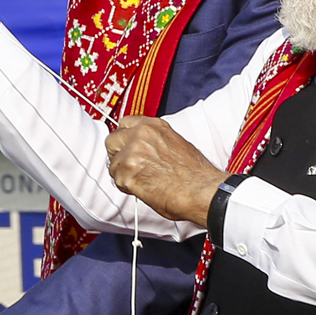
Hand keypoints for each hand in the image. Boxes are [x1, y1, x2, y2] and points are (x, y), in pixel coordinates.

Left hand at [105, 116, 228, 227]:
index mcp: (154, 126)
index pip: (124, 123)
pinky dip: (127, 187)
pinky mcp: (127, 173)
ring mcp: (132, 153)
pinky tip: (143, 189)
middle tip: (128, 166)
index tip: (126, 146)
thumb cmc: (197, 174)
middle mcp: (140, 135)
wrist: (203, 191)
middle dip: (117, 154)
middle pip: (112, 140)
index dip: (125, 138)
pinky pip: (117, 181)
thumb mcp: (177, 144)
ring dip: (123, 174)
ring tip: (141, 181)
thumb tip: (148, 150)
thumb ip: (156, 142)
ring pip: (113, 163)